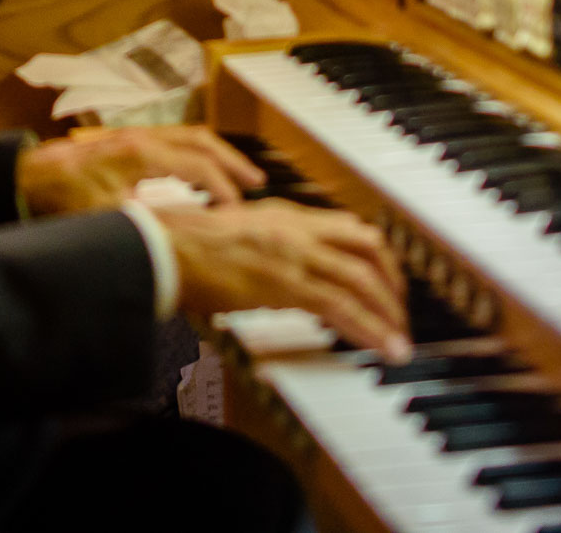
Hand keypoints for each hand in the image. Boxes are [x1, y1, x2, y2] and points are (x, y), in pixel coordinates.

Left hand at [16, 124, 265, 216]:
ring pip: (189, 137)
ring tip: (239, 176)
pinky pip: (173, 141)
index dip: (223, 188)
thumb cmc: (58, 200)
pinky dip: (196, 155)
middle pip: (201, 142)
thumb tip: (177, 243)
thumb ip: (143, 227)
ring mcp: (134, 136)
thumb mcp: (103, 220)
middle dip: (231, 162)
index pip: (197, 166)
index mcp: (140, 154)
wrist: (24, 178)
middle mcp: (141, 138)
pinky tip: (201, 176)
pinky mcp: (126, 142)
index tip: (239, 211)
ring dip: (217, 156)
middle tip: (256, 183)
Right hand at [158, 200, 410, 361]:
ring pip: (361, 278)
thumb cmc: (185, 247)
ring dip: (388, 313)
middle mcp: (295, 227)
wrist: (160, 248)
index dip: (378, 255)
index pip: (349, 228)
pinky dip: (369, 328)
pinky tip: (382, 347)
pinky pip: (339, 306)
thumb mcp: (239, 236)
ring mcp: (291, 253)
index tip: (387, 280)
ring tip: (399, 340)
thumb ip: (270, 249)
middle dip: (393, 281)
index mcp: (284, 214)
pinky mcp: (282, 283)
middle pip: (368, 245)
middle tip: (399, 311)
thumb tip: (289, 278)